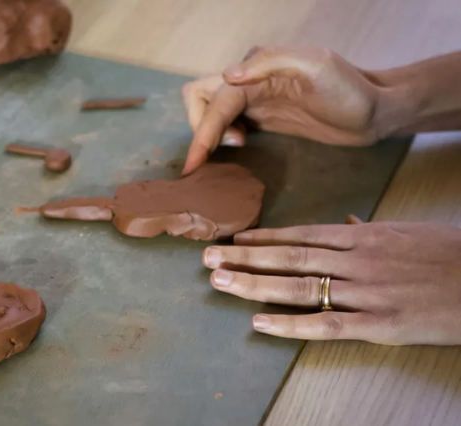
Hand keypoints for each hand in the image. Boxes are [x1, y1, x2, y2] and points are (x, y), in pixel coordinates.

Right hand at [182, 45, 382, 174]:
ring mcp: (254, 99)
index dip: (202, 132)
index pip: (216, 100)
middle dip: (200, 126)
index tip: (194, 164)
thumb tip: (227, 76)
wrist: (374, 111)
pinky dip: (219, 134)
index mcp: (258, 67)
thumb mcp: (315, 66)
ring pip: (209, 110)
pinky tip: (240, 144)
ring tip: (238, 144)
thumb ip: (270, 62)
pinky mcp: (261, 116)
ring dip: (209, 131)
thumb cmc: (349, 90)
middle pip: (199, 98)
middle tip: (230, 145)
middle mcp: (249, 80)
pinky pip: (226, 122)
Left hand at [202, 220, 460, 344]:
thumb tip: (348, 222)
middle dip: (244, 256)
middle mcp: (357, 260)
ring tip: (219, 281)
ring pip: (299, 286)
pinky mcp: (381, 324)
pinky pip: (327, 324)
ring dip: (254, 284)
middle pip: (289, 257)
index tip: (233, 238)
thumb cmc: (451, 255)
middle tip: (207, 256)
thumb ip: (371, 230)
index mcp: (364, 237)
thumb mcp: (408, 232)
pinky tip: (260, 323)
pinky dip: (291, 324)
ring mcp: (367, 292)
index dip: (263, 238)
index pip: (301, 235)